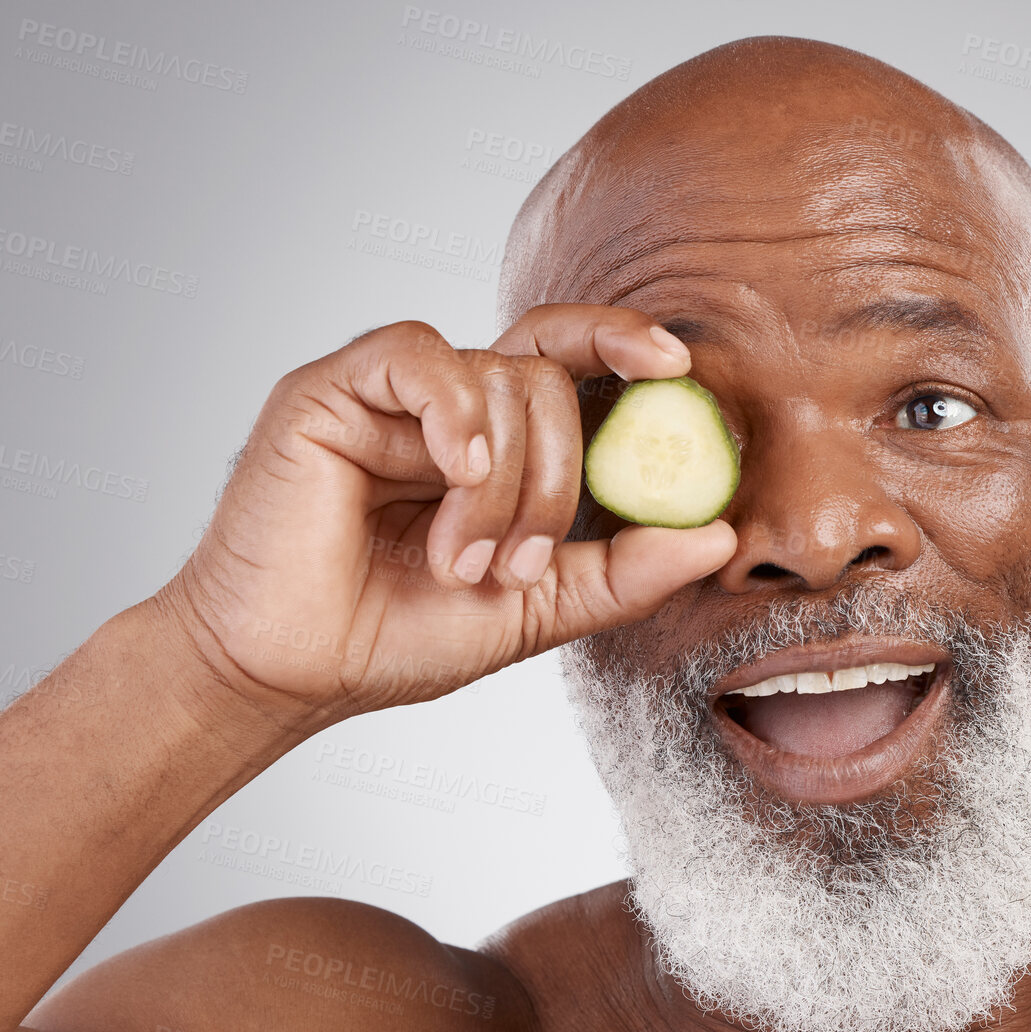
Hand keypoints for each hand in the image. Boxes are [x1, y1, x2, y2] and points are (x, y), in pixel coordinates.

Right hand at [156, 307, 735, 724]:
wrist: (294, 672)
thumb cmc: (401, 636)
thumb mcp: (539, 608)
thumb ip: (627, 571)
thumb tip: (721, 535)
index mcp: (499, 443)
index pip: (572, 360)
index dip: (625, 344)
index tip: (677, 364)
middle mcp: (451, 407)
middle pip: (549, 380)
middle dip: (556, 483)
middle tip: (515, 568)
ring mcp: (393, 395)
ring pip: (498, 378)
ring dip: (500, 487)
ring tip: (456, 563)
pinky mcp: (332, 391)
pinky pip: (423, 357)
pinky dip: (457, 414)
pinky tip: (454, 471)